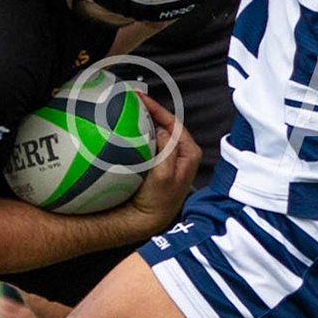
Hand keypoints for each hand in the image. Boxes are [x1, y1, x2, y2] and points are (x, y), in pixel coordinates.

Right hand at [125, 92, 200, 229]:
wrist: (147, 218)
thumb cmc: (158, 199)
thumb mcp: (164, 175)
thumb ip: (167, 150)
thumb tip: (163, 130)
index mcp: (189, 152)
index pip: (174, 122)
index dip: (157, 108)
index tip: (140, 98)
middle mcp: (183, 153)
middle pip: (166, 124)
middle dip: (151, 111)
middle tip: (132, 100)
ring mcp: (170, 157)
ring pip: (158, 132)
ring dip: (145, 121)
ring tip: (129, 109)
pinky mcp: (158, 162)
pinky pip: (150, 141)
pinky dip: (140, 133)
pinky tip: (128, 129)